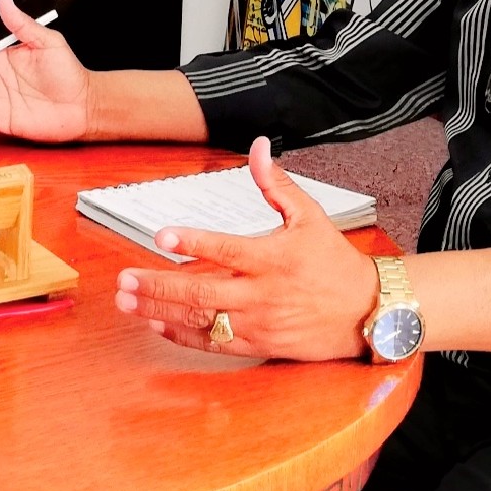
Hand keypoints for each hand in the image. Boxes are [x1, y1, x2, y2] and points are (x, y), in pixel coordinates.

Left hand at [116, 138, 379, 361]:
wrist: (367, 312)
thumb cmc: (335, 262)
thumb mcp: (311, 216)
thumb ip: (276, 184)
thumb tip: (258, 146)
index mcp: (273, 258)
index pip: (226, 249)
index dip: (193, 241)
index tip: (161, 235)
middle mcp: (262, 294)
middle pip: (202, 293)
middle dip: (158, 286)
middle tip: (123, 279)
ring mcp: (259, 323)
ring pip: (202, 320)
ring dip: (160, 310)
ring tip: (127, 301)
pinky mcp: (259, 345)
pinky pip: (215, 343)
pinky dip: (183, 335)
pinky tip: (156, 323)